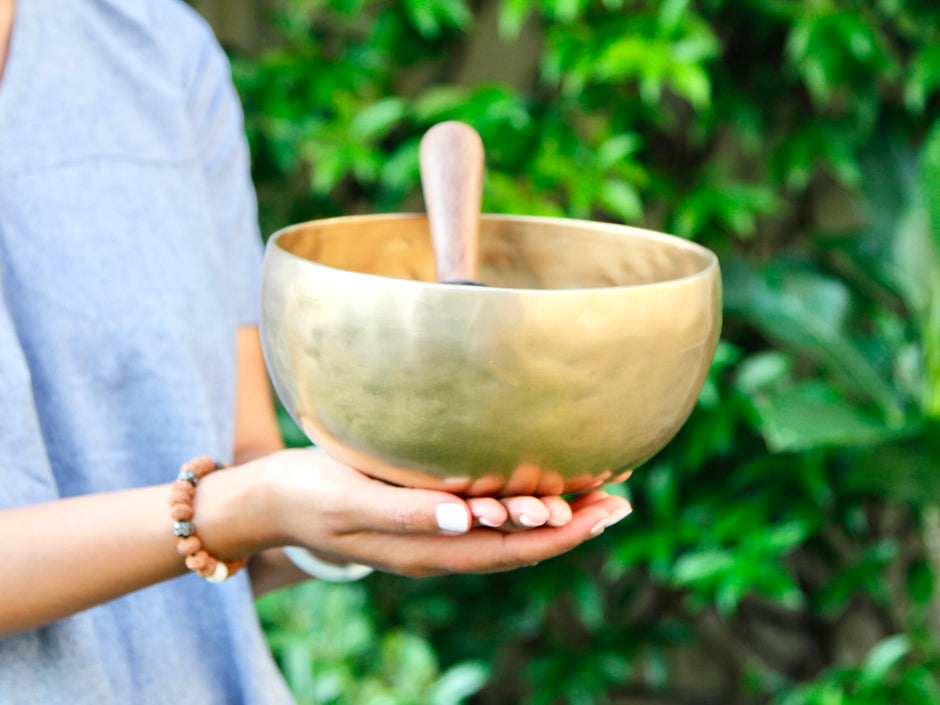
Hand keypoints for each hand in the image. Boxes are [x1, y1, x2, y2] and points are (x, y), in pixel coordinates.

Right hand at [253, 448, 631, 576]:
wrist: (270, 499)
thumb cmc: (306, 495)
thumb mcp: (350, 502)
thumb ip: (407, 513)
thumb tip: (467, 523)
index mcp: (425, 550)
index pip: (508, 550)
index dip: (559, 535)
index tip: (603, 512)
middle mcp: (437, 546)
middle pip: (519, 545)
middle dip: (573, 525)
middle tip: (622, 501)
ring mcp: (432, 532)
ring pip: (506, 533)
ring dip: (555, 516)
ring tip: (600, 495)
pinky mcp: (424, 512)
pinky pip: (485, 516)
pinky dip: (521, 502)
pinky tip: (539, 485)